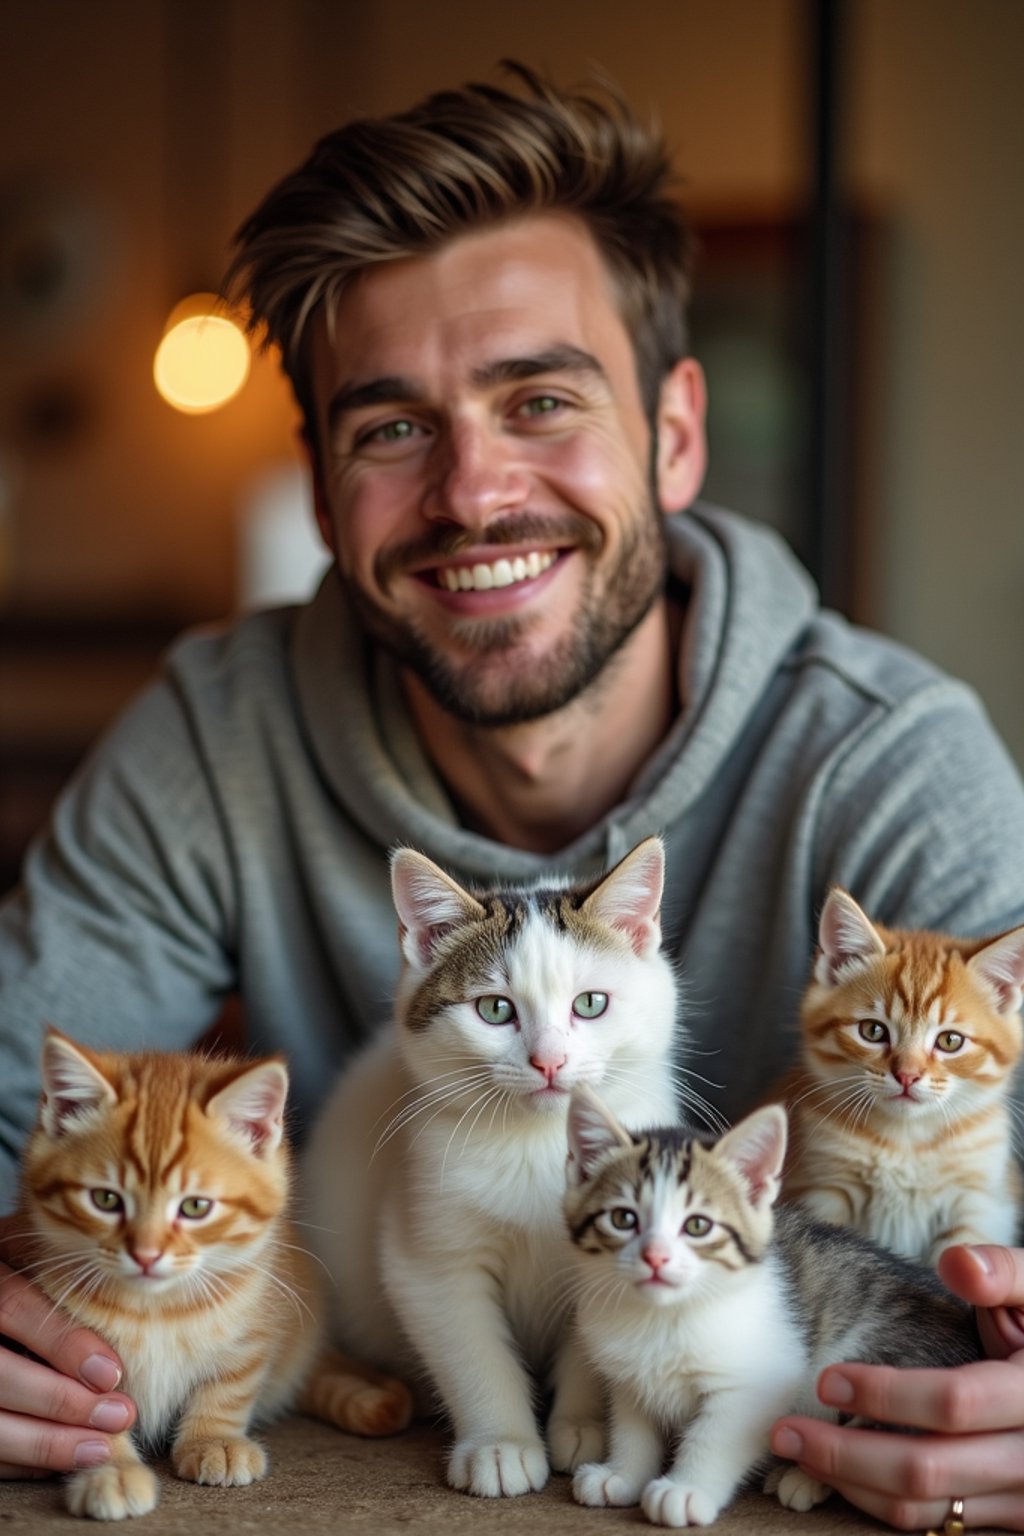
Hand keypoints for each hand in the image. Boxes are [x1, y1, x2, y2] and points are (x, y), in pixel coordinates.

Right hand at [0, 1256, 135, 1477]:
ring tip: (101, 1446)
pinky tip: (64, 1460)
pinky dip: (23, 1460)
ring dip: (47, 1443)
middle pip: (1, 1376)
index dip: (62, 1342)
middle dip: (62, 1402)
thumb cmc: (17, 1272)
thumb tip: (118, 1311)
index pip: (13, 1307)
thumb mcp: (27, 1258)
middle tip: (119, 1415)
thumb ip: (58, 1274)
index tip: (111, 1373)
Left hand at [770, 1244, 1023, 1530]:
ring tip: (798, 1453)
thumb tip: (955, 1262)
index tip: (828, 1378)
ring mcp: (1023, 1498)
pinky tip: (843, 1474)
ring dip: (853, 1486)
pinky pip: (939, 1524)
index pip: (953, 1403)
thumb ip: (1004, 1272)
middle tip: (784, 1430)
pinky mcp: (1010, 1519)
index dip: (887, 1393)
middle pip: (928, 1469)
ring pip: (927, 1508)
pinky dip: (882, 1505)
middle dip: (846, 1454)